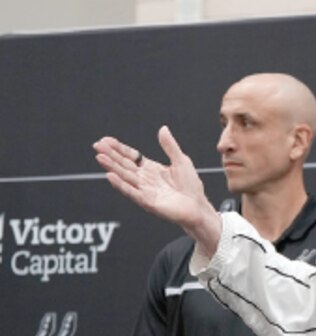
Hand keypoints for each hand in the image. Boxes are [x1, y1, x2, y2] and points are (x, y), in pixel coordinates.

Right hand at [93, 126, 220, 251]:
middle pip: (124, 165)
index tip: (106, 140)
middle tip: (97, 146)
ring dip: (112, 167)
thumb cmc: (191, 186)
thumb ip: (170, 146)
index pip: (131, 156)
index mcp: (150, 169)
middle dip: (110, 155)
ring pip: (124, 177)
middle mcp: (144, 179)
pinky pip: (131, 192)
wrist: (198, 206)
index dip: (119, 148)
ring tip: (100, 157)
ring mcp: (144, 190)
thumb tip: (163, 128)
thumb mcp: (181, 161)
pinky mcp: (147, 202)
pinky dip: (120, 184)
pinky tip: (110, 176)